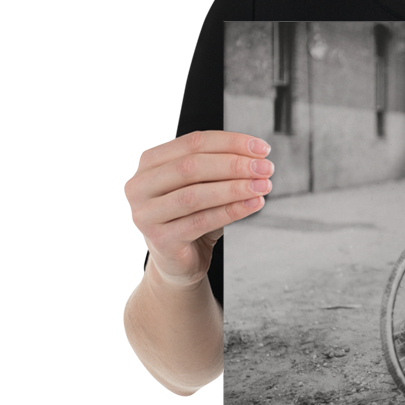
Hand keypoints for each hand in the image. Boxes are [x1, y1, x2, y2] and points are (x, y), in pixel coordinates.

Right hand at [124, 131, 273, 286]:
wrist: (179, 261)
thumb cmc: (191, 217)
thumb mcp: (203, 186)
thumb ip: (219, 168)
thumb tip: (256, 158)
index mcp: (150, 163)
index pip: (193, 142)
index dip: (230, 142)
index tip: (261, 148)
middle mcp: (140, 186)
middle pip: (191, 166)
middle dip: (234, 165)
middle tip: (265, 168)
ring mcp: (146, 214)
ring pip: (195, 195)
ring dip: (235, 188)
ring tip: (263, 186)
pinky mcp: (160, 240)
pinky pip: (201, 221)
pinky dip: (231, 211)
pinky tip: (252, 204)